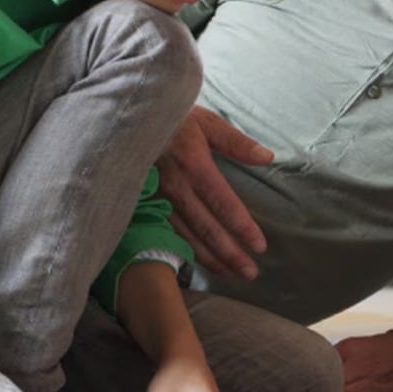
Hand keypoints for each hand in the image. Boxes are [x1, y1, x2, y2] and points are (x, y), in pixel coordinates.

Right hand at [157, 106, 270, 278]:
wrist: (125, 118)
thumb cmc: (172, 118)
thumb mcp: (206, 122)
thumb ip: (236, 142)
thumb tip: (267, 158)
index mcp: (194, 165)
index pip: (224, 204)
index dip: (242, 228)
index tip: (260, 247)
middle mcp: (174, 186)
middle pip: (206, 227)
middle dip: (230, 253)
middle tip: (250, 273)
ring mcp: (155, 197)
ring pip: (185, 235)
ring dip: (209, 257)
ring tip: (229, 273)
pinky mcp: (142, 203)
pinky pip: (165, 232)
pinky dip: (182, 250)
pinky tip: (195, 262)